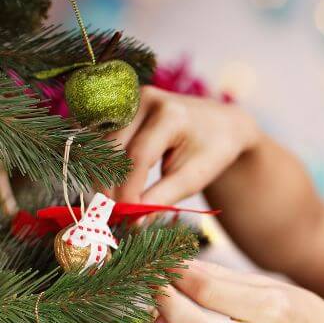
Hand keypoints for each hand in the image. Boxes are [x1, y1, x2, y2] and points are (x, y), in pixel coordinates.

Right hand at [105, 86, 259, 204]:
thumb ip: (163, 198)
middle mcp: (144, 99)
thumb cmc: (211, 152)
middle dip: (110, 185)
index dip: (128, 190)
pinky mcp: (120, 107)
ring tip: (110, 205)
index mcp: (170, 115)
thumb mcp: (193, 178)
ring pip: (103, 144)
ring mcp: (129, 100)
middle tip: (111, 216)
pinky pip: (103, 139)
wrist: (221, 124)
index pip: (139, 157)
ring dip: (103, 176)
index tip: (125, 218)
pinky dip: (103, 164)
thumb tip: (134, 222)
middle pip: (114, 148)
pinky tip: (108, 187)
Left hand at [155, 260, 323, 322]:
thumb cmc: (303, 317)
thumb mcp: (275, 287)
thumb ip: (226, 279)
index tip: (164, 266)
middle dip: (165, 303)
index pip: (207, 289)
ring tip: (163, 321)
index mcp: (272, 310)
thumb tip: (180, 268)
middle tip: (158, 290)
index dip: (176, 274)